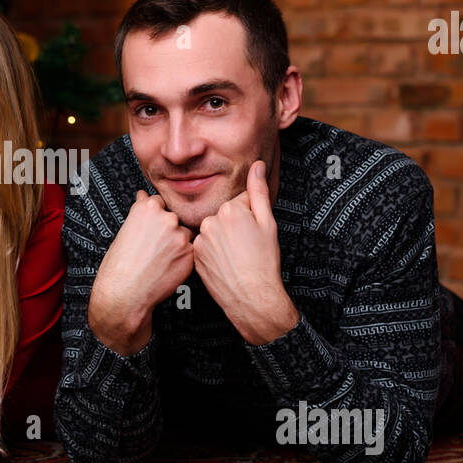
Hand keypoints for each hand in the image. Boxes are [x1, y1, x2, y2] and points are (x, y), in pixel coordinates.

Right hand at [88, 189, 193, 354]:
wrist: (125, 294)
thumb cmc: (118, 267)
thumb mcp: (124, 232)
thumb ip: (139, 212)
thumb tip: (143, 196)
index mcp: (148, 209)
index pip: (159, 202)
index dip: (154, 218)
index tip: (150, 229)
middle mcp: (166, 219)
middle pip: (174, 218)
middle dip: (167, 230)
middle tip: (153, 248)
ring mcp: (181, 237)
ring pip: (184, 235)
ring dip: (176, 244)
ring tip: (159, 259)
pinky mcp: (190, 255)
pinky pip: (190, 251)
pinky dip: (181, 258)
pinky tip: (165, 267)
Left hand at [192, 160, 298, 345]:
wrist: (251, 295)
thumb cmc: (263, 262)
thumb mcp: (268, 223)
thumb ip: (259, 191)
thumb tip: (258, 166)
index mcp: (229, 210)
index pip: (240, 203)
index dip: (251, 217)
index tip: (255, 232)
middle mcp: (210, 221)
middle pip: (225, 215)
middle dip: (236, 226)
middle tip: (247, 245)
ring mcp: (200, 238)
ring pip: (214, 230)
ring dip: (223, 238)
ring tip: (236, 255)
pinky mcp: (194, 254)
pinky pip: (205, 245)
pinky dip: (213, 251)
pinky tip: (225, 261)